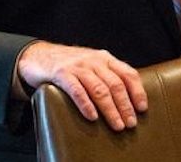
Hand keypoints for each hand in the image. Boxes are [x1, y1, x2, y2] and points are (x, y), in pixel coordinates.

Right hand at [16, 41, 146, 131]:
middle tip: (130, 123)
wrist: (38, 55)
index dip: (137, 91)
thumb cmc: (69, 65)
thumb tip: (127, 100)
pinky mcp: (62, 74)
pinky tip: (92, 117)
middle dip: (125, 106)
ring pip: (99, 89)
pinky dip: (86, 105)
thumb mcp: (91, 64)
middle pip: (115, 85)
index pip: (127, 73)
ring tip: (116, 125)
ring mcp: (77, 66)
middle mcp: (93, 60)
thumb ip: (107, 75)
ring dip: (110, 109)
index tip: (142, 108)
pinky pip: (77, 91)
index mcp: (104, 58)